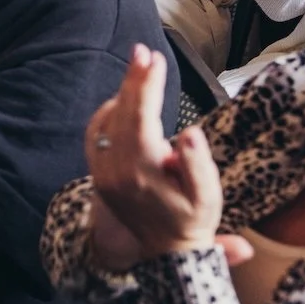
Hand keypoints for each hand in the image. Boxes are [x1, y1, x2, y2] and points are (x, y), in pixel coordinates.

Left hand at [85, 44, 222, 271]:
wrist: (166, 252)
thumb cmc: (193, 220)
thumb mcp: (207, 199)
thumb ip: (198, 166)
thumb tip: (190, 134)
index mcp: (142, 174)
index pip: (140, 119)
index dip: (145, 86)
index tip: (154, 59)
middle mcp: (114, 171)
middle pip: (120, 113)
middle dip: (133, 80)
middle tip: (144, 51)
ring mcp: (102, 172)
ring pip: (105, 120)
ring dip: (122, 93)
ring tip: (141, 69)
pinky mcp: (98, 173)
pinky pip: (97, 133)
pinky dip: (109, 112)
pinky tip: (126, 100)